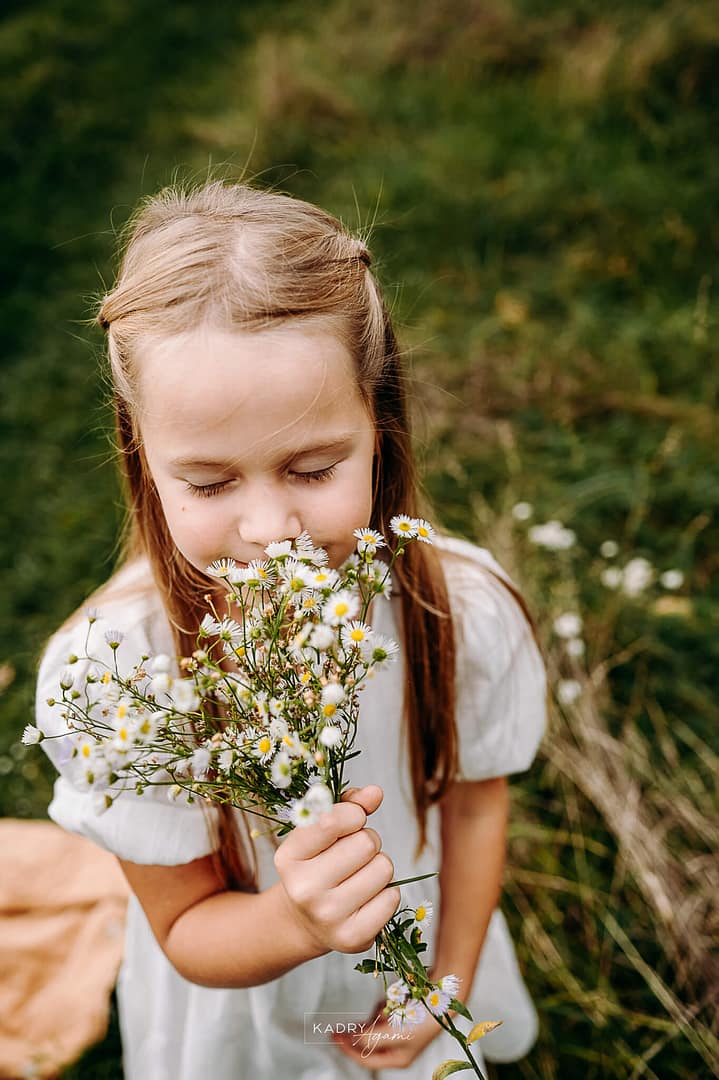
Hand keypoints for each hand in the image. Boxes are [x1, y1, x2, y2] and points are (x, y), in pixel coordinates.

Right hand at [274, 784, 399, 956]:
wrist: (307, 921)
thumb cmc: (319, 863)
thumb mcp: (321, 831)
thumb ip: (348, 804)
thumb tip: (375, 792)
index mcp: (289, 857)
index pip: (332, 820)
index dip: (353, 814)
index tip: (351, 820)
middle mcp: (304, 889)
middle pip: (366, 842)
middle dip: (367, 841)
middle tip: (353, 855)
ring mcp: (328, 917)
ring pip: (384, 867)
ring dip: (378, 866)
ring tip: (358, 876)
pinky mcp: (353, 938)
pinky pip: (392, 897)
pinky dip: (386, 893)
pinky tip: (366, 898)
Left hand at [332, 1000, 441, 1069]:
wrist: (443, 995)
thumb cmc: (424, 1018)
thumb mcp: (394, 1033)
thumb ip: (369, 1038)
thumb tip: (352, 1039)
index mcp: (398, 1058)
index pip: (366, 1059)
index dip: (348, 1049)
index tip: (334, 1036)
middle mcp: (398, 1047)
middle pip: (368, 1042)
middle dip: (361, 1030)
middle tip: (343, 1025)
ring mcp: (400, 1030)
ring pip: (375, 1023)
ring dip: (377, 1014)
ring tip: (390, 1005)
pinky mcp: (402, 1014)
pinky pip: (384, 1010)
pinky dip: (385, 1004)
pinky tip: (394, 999)